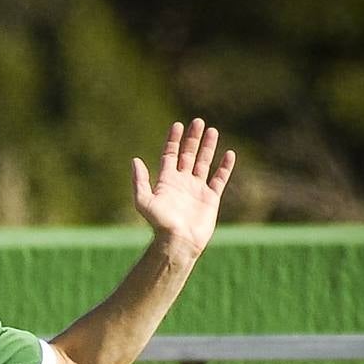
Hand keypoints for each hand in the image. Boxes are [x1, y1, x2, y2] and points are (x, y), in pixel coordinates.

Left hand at [131, 119, 236, 253]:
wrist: (178, 242)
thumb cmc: (160, 224)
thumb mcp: (144, 201)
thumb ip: (139, 181)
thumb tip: (135, 160)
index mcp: (166, 181)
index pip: (170, 154)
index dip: (173, 140)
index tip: (178, 125)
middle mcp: (182, 183)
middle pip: (188, 155)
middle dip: (193, 138)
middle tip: (198, 121)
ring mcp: (197, 189)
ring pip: (204, 163)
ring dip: (208, 147)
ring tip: (213, 130)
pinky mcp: (211, 198)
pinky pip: (219, 179)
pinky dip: (225, 167)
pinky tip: (229, 153)